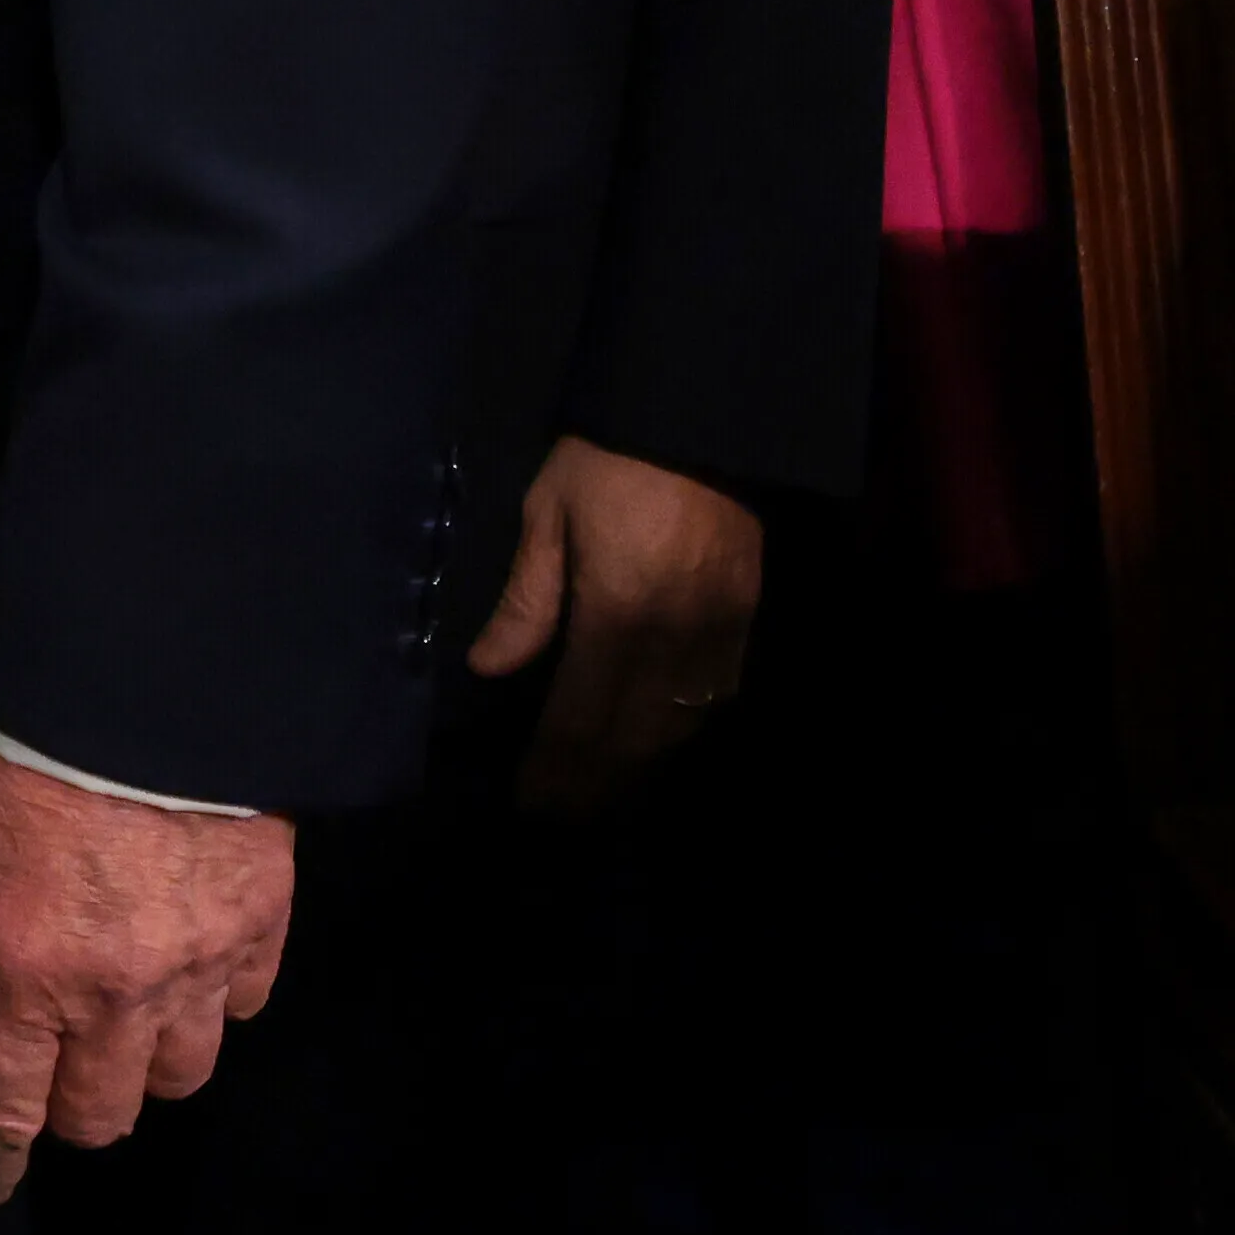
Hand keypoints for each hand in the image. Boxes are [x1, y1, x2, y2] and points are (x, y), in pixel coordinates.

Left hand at [0, 740, 293, 1204]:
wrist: (149, 675)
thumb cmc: (31, 745)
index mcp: (19, 974)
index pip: (2, 1113)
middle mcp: (111, 994)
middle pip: (100, 1116)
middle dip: (71, 1105)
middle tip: (56, 1064)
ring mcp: (195, 969)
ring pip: (180, 1077)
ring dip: (147, 1059)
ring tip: (128, 1009)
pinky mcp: (261, 929)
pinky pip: (243, 1009)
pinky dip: (216, 999)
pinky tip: (191, 957)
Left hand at [462, 437, 763, 811]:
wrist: (705, 417)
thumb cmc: (609, 459)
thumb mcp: (548, 513)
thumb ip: (526, 599)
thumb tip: (489, 668)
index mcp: (616, 614)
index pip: (579, 717)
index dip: (555, 768)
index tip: (530, 803)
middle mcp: (673, 640)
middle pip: (631, 739)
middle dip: (593, 785)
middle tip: (558, 817)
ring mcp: (717, 636)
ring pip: (676, 729)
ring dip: (636, 769)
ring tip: (597, 794)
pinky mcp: (745, 622)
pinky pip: (713, 699)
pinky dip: (678, 733)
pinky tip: (653, 745)